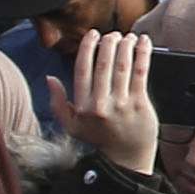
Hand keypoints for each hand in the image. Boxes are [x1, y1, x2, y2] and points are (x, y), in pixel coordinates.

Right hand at [51, 27, 160, 179]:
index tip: (93, 34)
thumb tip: (50, 79)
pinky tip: (144, 42)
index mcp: (82, 106)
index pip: (82, 68)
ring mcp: (121, 104)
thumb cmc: (100, 139)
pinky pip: (141, 71)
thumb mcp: (72, 125)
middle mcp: (100, 104)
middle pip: (103, 63)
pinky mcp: (140, 104)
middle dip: (108, 42)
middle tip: (113, 35)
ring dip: (126, 44)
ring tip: (128, 37)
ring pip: (122, 64)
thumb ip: (57, 103)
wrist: (126, 159)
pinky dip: (143, 53)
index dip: (87, 47)